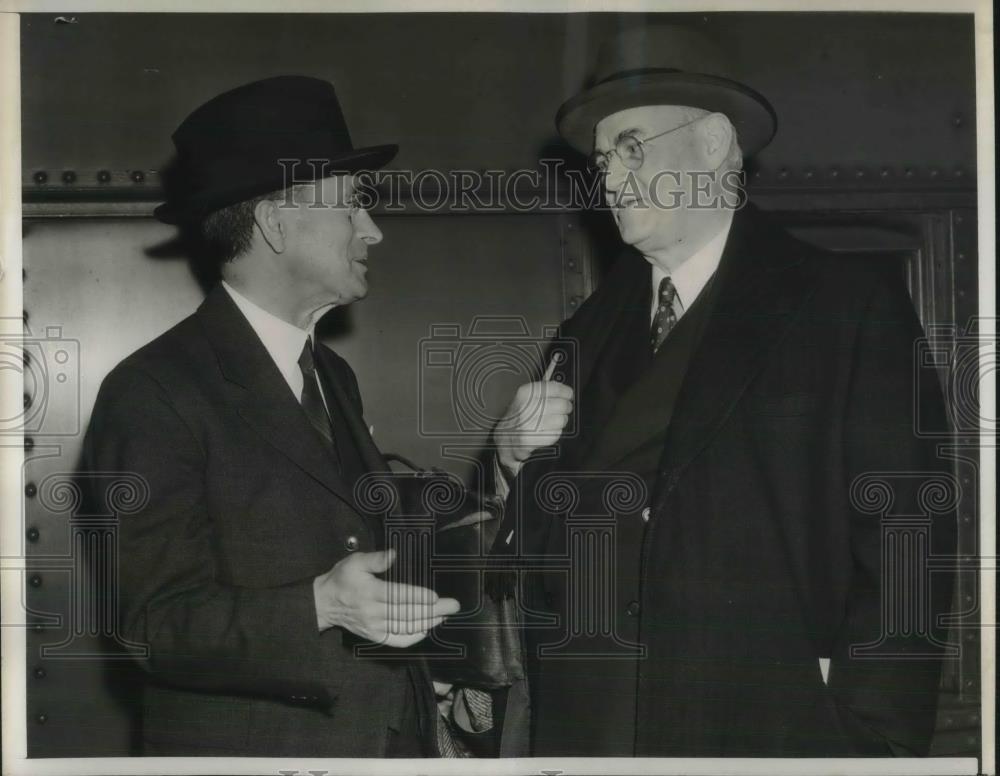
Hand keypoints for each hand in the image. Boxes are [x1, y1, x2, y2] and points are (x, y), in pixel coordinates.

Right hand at [313, 548, 459, 647]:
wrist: (325, 603)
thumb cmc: (343, 579)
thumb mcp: (356, 562)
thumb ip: (376, 559)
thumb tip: (394, 554)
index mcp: (370, 592)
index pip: (399, 596)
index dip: (419, 597)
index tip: (436, 596)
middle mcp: (374, 612)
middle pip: (407, 613)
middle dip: (433, 610)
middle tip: (453, 606)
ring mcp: (374, 627)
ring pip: (405, 627)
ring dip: (428, 622)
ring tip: (445, 616)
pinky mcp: (374, 637)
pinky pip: (397, 640)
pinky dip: (413, 637)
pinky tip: (426, 630)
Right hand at [494, 356, 573, 477]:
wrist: (504, 438)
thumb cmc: (518, 416)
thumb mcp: (525, 397)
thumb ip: (543, 390)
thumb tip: (561, 386)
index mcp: (525, 393)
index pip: (555, 388)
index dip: (566, 392)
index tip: (569, 394)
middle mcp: (526, 408)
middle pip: (562, 405)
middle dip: (565, 407)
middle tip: (563, 409)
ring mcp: (528, 425)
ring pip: (561, 420)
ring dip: (560, 421)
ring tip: (552, 421)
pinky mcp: (531, 440)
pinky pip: (556, 434)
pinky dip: (554, 433)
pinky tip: (546, 431)